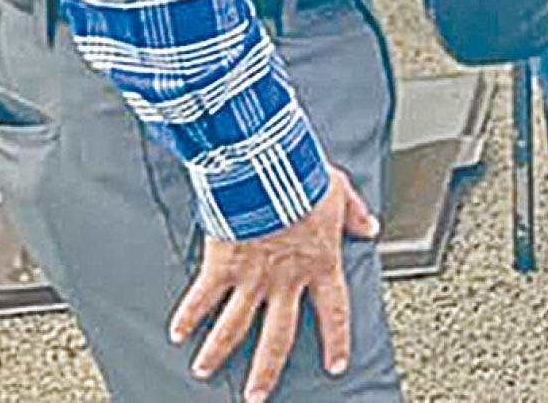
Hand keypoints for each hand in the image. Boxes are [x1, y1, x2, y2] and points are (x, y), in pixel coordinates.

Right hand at [169, 169, 379, 402]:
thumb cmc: (302, 176)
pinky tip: (177, 332)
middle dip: (266, 370)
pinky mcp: (221, 265)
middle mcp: (286, 279)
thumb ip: (355, 214)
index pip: (334, 313)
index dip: (336, 341)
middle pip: (278, 337)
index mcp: (320, 263)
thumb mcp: (341, 192)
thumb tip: (370, 226)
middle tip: (256, 396)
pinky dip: (188, 316)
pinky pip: (202, 298)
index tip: (335, 366)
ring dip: (218, 351)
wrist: (266, 168)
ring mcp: (251, 277)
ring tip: (204, 371)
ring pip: (234, 326)